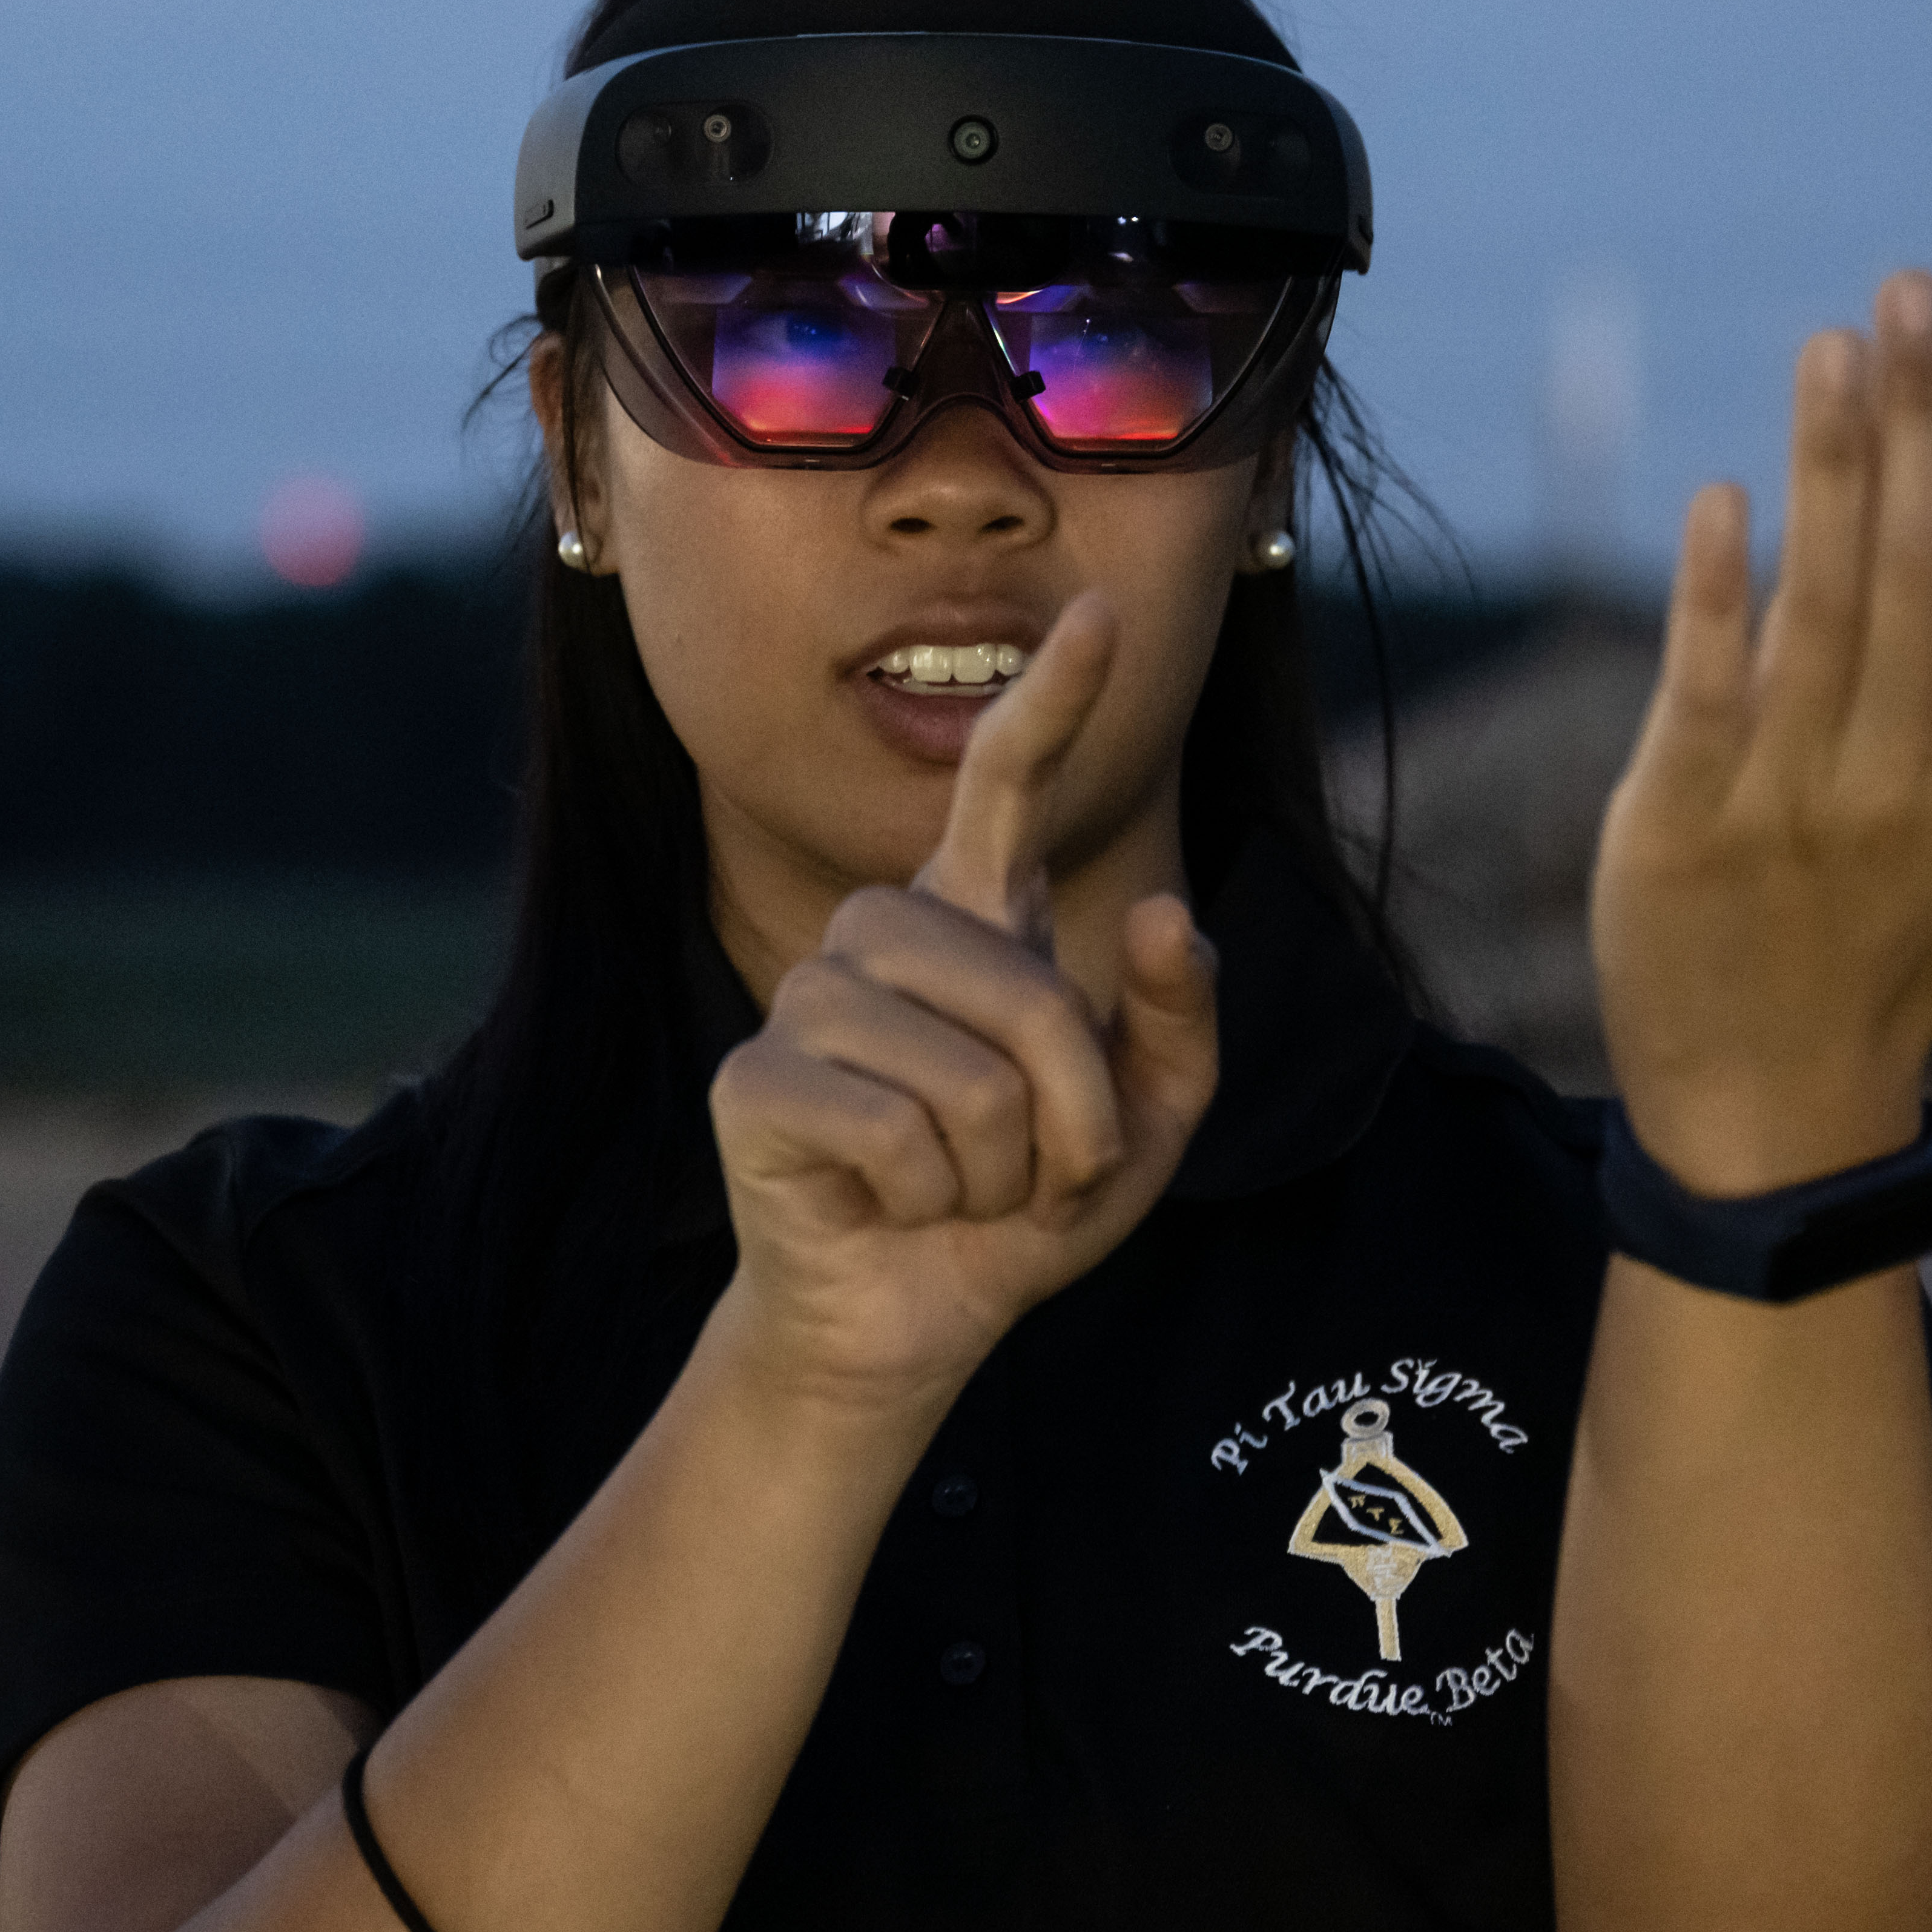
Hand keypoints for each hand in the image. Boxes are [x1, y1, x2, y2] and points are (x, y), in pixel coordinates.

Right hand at [701, 597, 1222, 1423]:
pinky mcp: (755, 1081)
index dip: (1053, 697)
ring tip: (961, 1188)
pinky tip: (894, 1205)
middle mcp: (882, 935)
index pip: (1008, 782)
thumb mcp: (1143, 1123)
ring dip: (1001, 1169)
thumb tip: (1156, 912)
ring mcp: (808, 998)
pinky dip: (931, 1199)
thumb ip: (1176, 1022)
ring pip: (968, 1076)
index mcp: (976, 921)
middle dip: (1068, 1112)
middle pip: (1027, 990)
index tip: (1100, 611)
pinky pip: (898, 1134)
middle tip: (1033, 1168)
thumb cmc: (1022, 1206)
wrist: (915, 1319)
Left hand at [1591, 271, 1931, 1192]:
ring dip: (1829, 468)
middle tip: (1914, 290)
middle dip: (1924, 422)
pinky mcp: (1679, 826)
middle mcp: (1904, 789)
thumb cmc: (1909, 962)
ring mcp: (1789, 807)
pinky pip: (1702, 690)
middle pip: (1924, 576)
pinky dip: (1716, 591)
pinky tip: (1728, 493)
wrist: (1769, 1110)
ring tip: (1835, 345)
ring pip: (1819, 609)